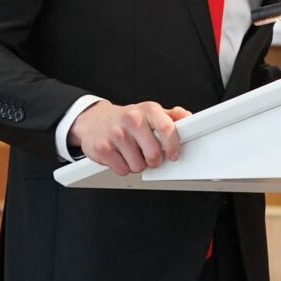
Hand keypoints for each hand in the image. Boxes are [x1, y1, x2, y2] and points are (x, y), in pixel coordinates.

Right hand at [73, 100, 190, 172]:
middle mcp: (131, 119)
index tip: (174, 155)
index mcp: (148, 110)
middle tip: (149, 155)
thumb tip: (187, 117)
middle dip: (154, 160)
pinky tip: (120, 156)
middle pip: (153, 153)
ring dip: (138, 164)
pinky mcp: (102, 148)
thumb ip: (172, 116)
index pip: (167, 128)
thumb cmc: (126, 119)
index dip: (173, 146)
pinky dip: (124, 168)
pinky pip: (123, 170)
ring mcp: (115, 133)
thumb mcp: (150, 113)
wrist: (93, 120)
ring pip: (138, 165)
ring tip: (132, 153)